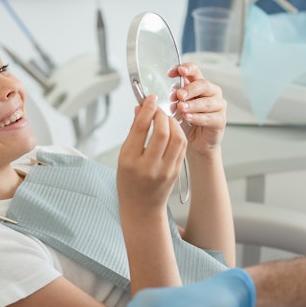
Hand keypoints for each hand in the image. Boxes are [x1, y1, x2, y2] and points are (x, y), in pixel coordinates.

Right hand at [117, 95, 186, 209]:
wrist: (141, 208)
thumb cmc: (129, 182)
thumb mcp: (123, 157)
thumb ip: (133, 131)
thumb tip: (139, 109)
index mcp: (130, 161)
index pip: (141, 128)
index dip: (147, 109)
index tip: (150, 98)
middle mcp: (149, 166)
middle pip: (162, 131)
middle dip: (161, 114)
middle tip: (158, 107)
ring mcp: (165, 170)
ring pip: (177, 138)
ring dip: (173, 122)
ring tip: (165, 117)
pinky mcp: (176, 171)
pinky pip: (181, 147)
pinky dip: (178, 133)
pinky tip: (172, 128)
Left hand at [170, 63, 226, 153]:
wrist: (195, 142)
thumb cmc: (186, 122)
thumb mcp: (176, 106)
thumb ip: (174, 98)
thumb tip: (166, 93)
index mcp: (199, 84)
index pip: (195, 70)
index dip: (186, 68)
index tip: (175, 72)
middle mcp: (211, 92)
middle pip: (202, 84)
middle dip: (189, 89)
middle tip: (179, 94)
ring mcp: (218, 106)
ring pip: (206, 102)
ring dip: (192, 104)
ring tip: (181, 107)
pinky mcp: (220, 120)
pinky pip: (209, 117)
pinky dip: (197, 117)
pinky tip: (188, 118)